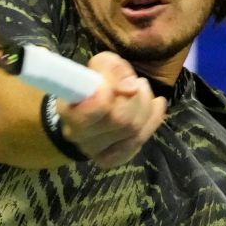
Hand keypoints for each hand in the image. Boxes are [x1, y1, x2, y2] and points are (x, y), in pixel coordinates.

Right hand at [57, 51, 166, 167]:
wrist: (85, 109)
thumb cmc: (91, 84)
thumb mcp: (98, 66)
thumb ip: (112, 69)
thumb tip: (131, 87)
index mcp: (69, 110)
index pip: (96, 107)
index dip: (110, 95)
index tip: (113, 84)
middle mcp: (80, 136)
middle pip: (121, 120)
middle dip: (137, 98)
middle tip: (138, 82)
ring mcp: (96, 151)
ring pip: (133, 132)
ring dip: (146, 106)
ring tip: (143, 89)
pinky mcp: (112, 159)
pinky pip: (140, 141)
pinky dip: (153, 120)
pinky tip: (156, 104)